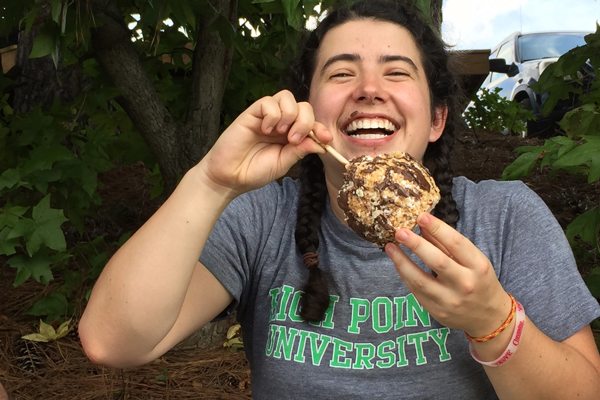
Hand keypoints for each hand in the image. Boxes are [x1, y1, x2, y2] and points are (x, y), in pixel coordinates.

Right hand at [197, 90, 329, 195]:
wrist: (230, 177)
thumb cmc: (254, 171)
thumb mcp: (284, 163)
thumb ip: (300, 151)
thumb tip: (321, 142)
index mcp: (291, 135)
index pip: (311, 122)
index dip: (320, 128)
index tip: (326, 139)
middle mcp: (281, 123)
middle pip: (303, 106)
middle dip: (305, 121)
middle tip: (294, 139)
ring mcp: (266, 117)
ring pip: (287, 98)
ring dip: (289, 115)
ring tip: (280, 134)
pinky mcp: (252, 113)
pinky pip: (268, 102)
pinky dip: (272, 115)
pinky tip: (266, 130)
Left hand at [385, 212, 511, 337]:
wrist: (489, 317)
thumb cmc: (480, 282)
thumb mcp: (473, 260)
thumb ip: (447, 244)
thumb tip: (422, 225)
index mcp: (478, 267)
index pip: (456, 243)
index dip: (437, 228)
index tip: (421, 216)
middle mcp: (465, 284)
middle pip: (437, 262)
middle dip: (416, 245)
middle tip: (400, 232)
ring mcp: (450, 301)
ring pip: (420, 280)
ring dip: (402, 261)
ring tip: (390, 247)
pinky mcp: (437, 312)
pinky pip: (416, 291)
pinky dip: (405, 275)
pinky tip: (397, 262)